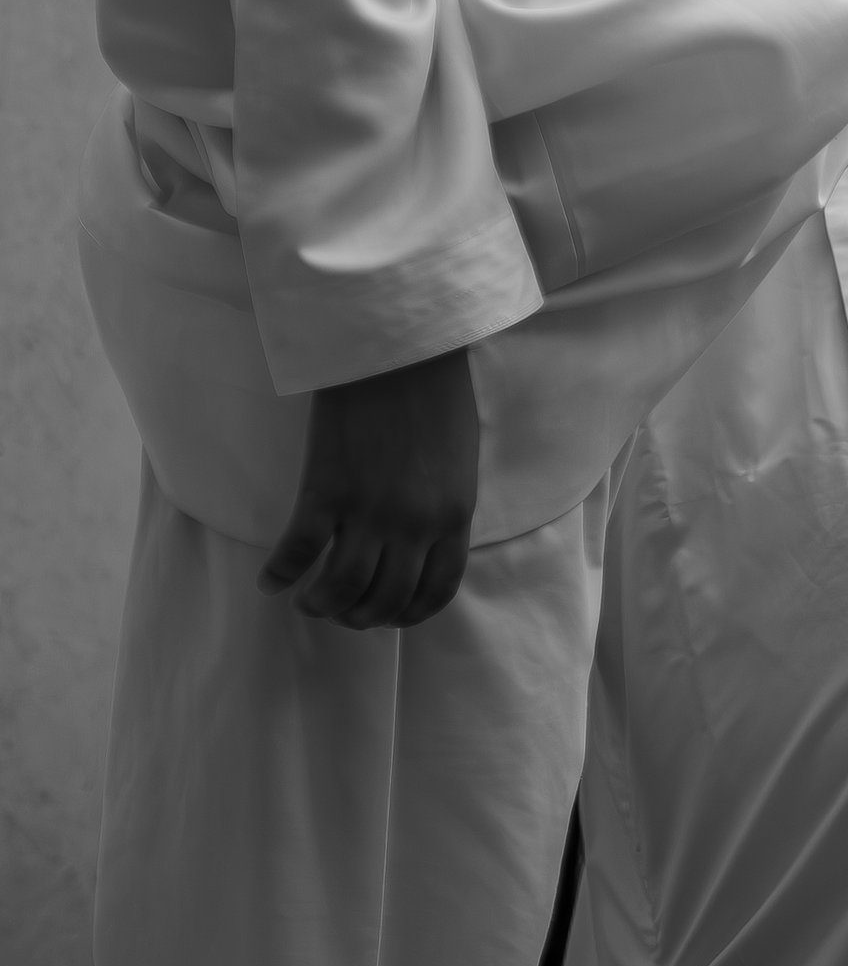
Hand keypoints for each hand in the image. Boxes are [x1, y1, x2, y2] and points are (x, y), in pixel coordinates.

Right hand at [260, 342, 479, 626]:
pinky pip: (297, 551)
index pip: (435, 592)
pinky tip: (268, 581)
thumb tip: (429, 542)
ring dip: (320, 605)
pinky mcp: (326, 490)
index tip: (388, 617)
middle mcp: (414, 525)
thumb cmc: (436, 393)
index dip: (408, 615)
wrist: (400, 348)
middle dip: (360, 616)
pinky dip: (280, 574)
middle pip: (384, 599)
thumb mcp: (460, 460)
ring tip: (307, 602)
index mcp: (453, 517)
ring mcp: (368, 511)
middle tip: (341, 611)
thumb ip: (447, 506)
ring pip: (340, 588)